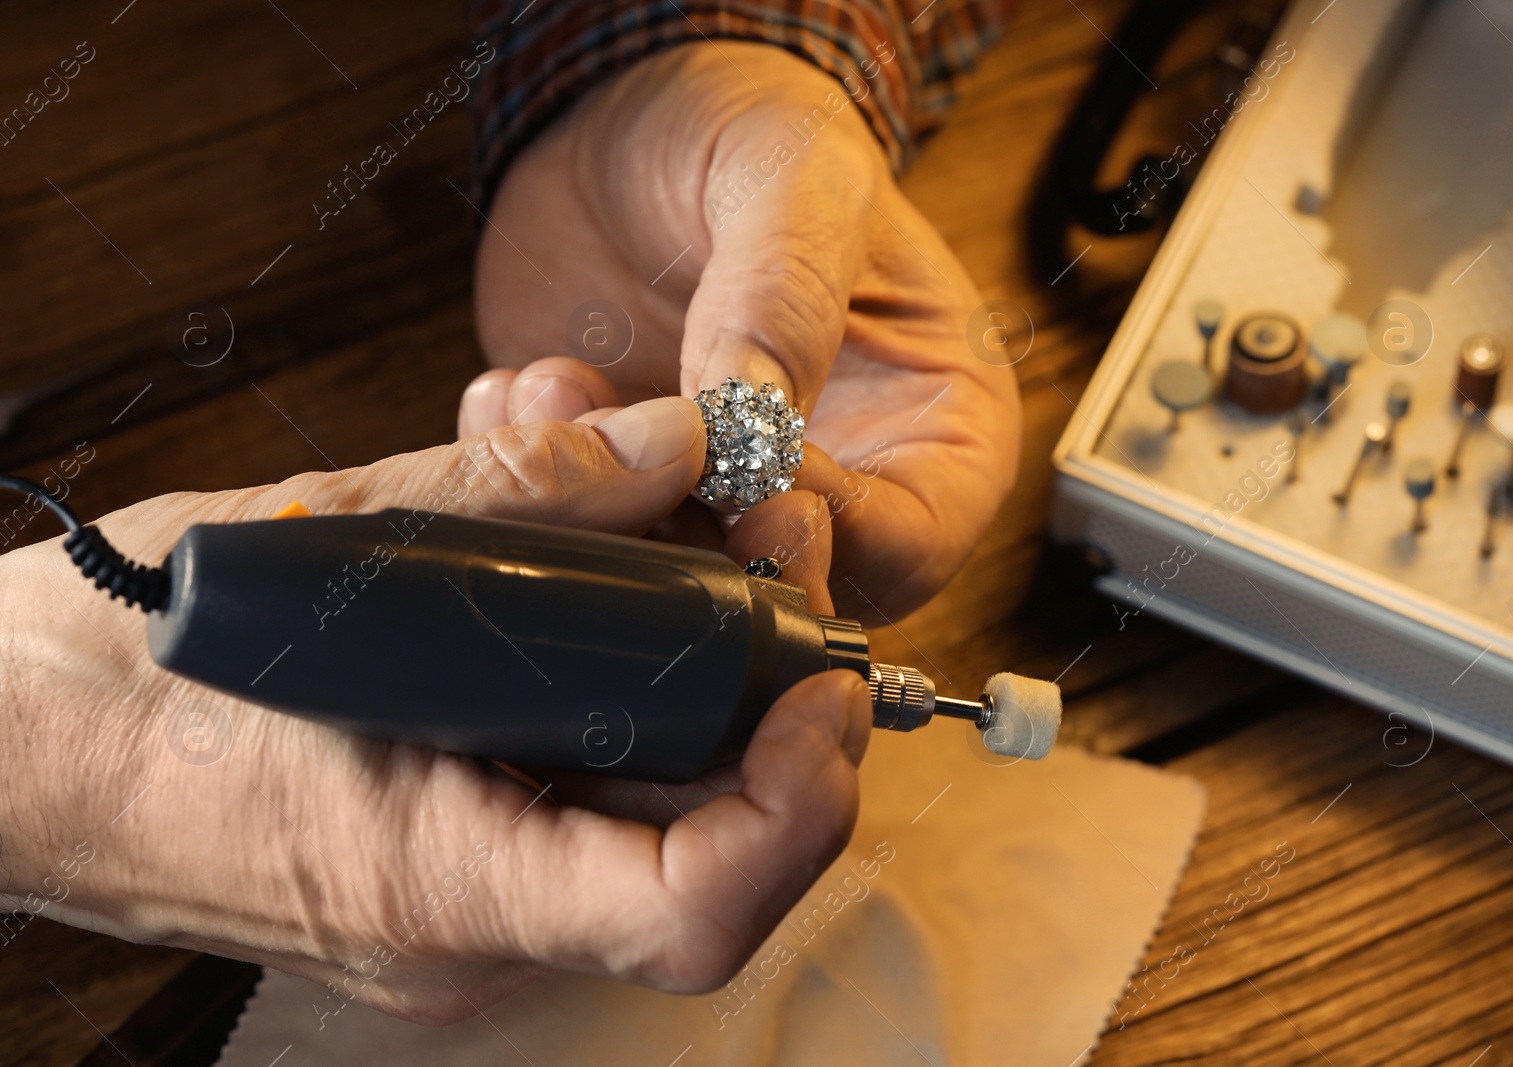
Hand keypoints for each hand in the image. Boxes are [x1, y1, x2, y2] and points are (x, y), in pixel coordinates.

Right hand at [0, 398, 869, 1022]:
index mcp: (439, 881)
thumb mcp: (322, 553)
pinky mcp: (455, 840)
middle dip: (760, 674)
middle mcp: (475, 919)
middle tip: (764, 534)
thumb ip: (517, 495)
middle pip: (704, 825)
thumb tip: (676, 443)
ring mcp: (469, 891)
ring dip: (686, 643)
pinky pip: (577, 762)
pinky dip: (606, 654)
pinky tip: (575, 544)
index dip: (796, 802)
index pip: (689, 908)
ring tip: (658, 498)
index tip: (822, 682)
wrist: (8, 748)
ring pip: (651, 784)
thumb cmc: (111, 683)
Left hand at [465, 42, 1021, 621]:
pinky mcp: (629, 487)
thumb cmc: (758, 130)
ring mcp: (726, 494)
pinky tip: (531, 388)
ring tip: (565, 386)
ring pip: (673, 576)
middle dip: (694, 537)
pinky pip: (585, 531)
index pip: (910, 543)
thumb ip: (787, 299)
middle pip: (790, 585)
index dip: (827, 533)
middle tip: (629, 463)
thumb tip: (751, 425)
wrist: (633, 121)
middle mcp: (841, 479)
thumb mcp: (799, 182)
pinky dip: (542, 483)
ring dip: (601, 506)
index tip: (741, 474)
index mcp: (935, 423)